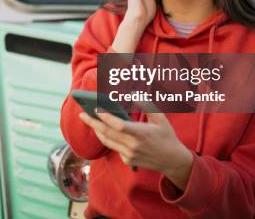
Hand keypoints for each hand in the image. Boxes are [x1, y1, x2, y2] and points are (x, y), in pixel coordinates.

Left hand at [78, 110, 192, 189]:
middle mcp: (133, 146)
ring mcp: (129, 155)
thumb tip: (134, 93)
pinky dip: (107, 137)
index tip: (96, 109)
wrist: (173, 161)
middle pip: (107, 133)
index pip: (118, 125)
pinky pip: (113, 147)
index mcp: (141, 134)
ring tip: (88, 119)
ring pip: (107, 141)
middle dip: (92, 123)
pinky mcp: (127, 160)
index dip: (106, 117)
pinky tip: (102, 128)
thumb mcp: (161, 119)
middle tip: (81, 114)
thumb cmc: (167, 136)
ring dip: (96, 130)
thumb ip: (147, 105)